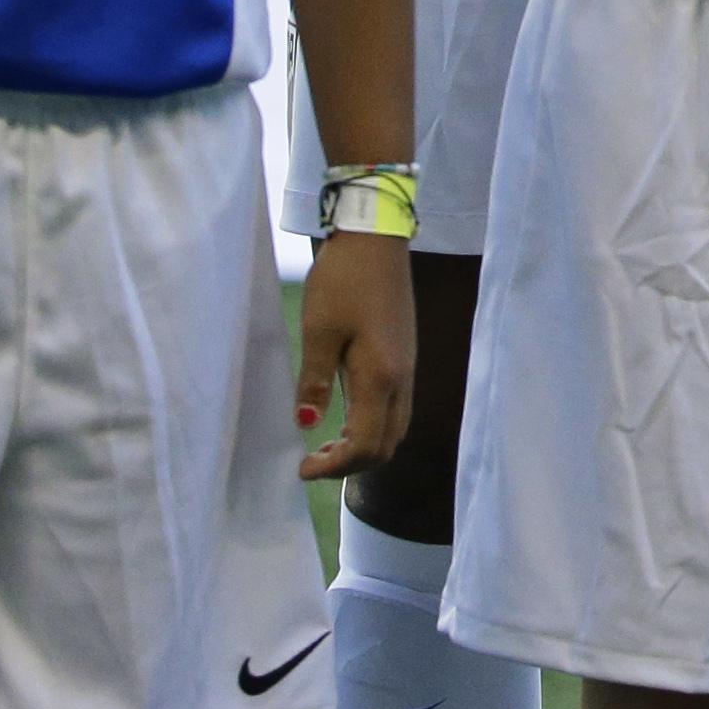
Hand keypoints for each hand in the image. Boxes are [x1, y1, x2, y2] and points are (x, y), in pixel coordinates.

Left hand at [292, 226, 415, 478]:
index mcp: (381, 377)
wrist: (375, 239)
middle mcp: (401, 379)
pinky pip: (394, 409)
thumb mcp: (319, 330)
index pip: (366, 445)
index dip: (335, 467)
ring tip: (325, 445)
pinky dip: (371, 426)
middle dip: (351, 464)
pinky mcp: (404, 356)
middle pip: (387, 444)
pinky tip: (343, 417)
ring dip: (363, 446)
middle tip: (313, 461)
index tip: (302, 469)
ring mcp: (407, 367)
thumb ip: (315, 382)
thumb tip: (307, 425)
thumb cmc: (343, 281)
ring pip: (394, 429)